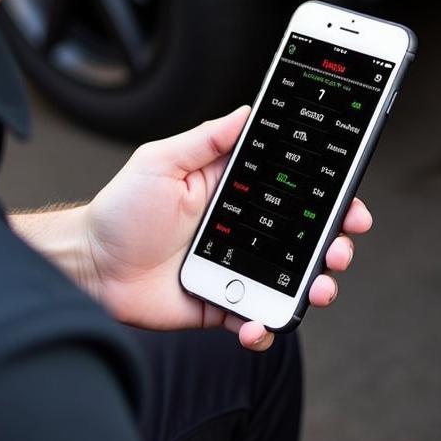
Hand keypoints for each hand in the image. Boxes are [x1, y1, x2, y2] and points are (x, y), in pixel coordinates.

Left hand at [80, 106, 372, 350]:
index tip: (352, 205)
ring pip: (293, 282)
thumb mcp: (161, 162)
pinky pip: (257, 320)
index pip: (297, 196)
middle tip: (340, 250)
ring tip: (318, 290)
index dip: (331, 200)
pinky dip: (266, 328)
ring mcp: (240, 271)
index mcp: (239, 197)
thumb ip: (206, 138)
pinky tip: (261, 324)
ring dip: (315, 288)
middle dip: (335, 246)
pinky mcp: (224, 307)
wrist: (88, 267)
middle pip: (308, 241)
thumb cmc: (120, 211)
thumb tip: (246, 112)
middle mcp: (248, 234)